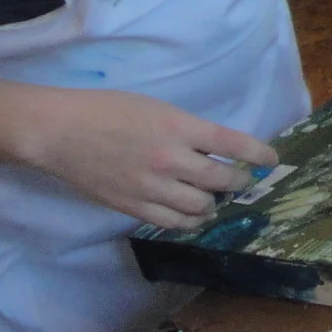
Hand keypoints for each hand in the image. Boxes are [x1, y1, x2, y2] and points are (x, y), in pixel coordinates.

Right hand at [8, 84, 275, 228]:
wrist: (60, 132)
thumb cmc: (109, 110)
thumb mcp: (159, 109)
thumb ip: (189, 131)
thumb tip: (215, 150)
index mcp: (180, 127)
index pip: (234, 143)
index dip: (259, 154)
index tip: (271, 160)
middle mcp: (170, 160)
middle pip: (222, 180)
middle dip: (239, 182)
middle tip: (242, 180)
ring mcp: (151, 187)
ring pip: (201, 207)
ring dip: (215, 203)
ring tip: (215, 198)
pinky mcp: (132, 207)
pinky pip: (172, 222)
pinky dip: (190, 220)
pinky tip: (194, 215)